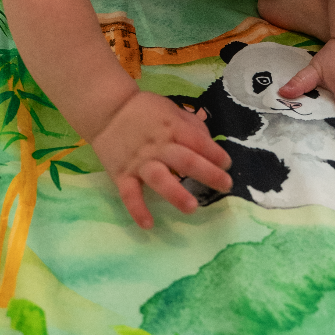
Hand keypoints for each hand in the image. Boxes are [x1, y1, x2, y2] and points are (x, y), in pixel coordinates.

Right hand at [90, 91, 232, 228]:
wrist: (106, 110)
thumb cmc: (144, 111)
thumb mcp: (171, 110)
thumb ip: (191, 126)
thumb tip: (210, 145)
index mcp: (171, 127)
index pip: (197, 141)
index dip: (214, 152)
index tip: (227, 164)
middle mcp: (158, 145)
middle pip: (184, 160)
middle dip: (207, 173)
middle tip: (225, 185)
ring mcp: (139, 161)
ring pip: (159, 178)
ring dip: (176, 194)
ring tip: (192, 208)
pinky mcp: (122, 174)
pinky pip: (129, 194)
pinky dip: (137, 209)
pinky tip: (148, 224)